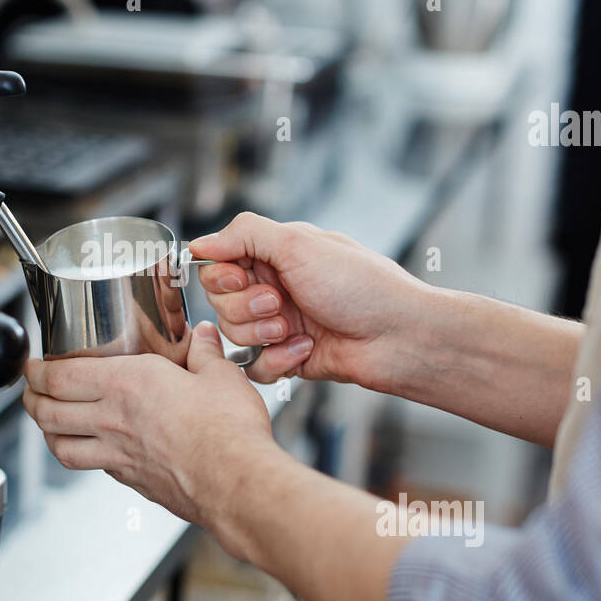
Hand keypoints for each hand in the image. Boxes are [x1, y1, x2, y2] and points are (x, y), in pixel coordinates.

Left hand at [22, 322, 278, 535]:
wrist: (237, 483)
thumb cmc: (228, 431)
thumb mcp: (220, 375)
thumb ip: (205, 353)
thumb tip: (203, 337)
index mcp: (126, 384)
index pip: (58, 377)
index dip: (36, 371)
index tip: (33, 364)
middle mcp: (113, 420)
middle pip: (47, 413)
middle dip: (31, 399)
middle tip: (31, 390)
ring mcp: (118, 456)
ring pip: (61, 447)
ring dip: (47, 433)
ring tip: (48, 424)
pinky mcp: (132, 481)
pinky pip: (94, 467)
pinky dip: (84, 457)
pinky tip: (95, 450)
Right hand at [190, 212, 431, 389]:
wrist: (399, 336)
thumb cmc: (361, 286)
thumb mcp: (300, 243)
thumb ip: (245, 235)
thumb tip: (201, 243)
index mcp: (276, 255)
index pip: (218, 264)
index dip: (221, 276)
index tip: (240, 279)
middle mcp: (275, 287)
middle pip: (220, 302)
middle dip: (245, 307)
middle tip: (278, 303)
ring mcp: (280, 324)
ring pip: (234, 335)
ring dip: (261, 334)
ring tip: (294, 329)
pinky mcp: (288, 358)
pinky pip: (256, 366)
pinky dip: (277, 360)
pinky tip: (306, 350)